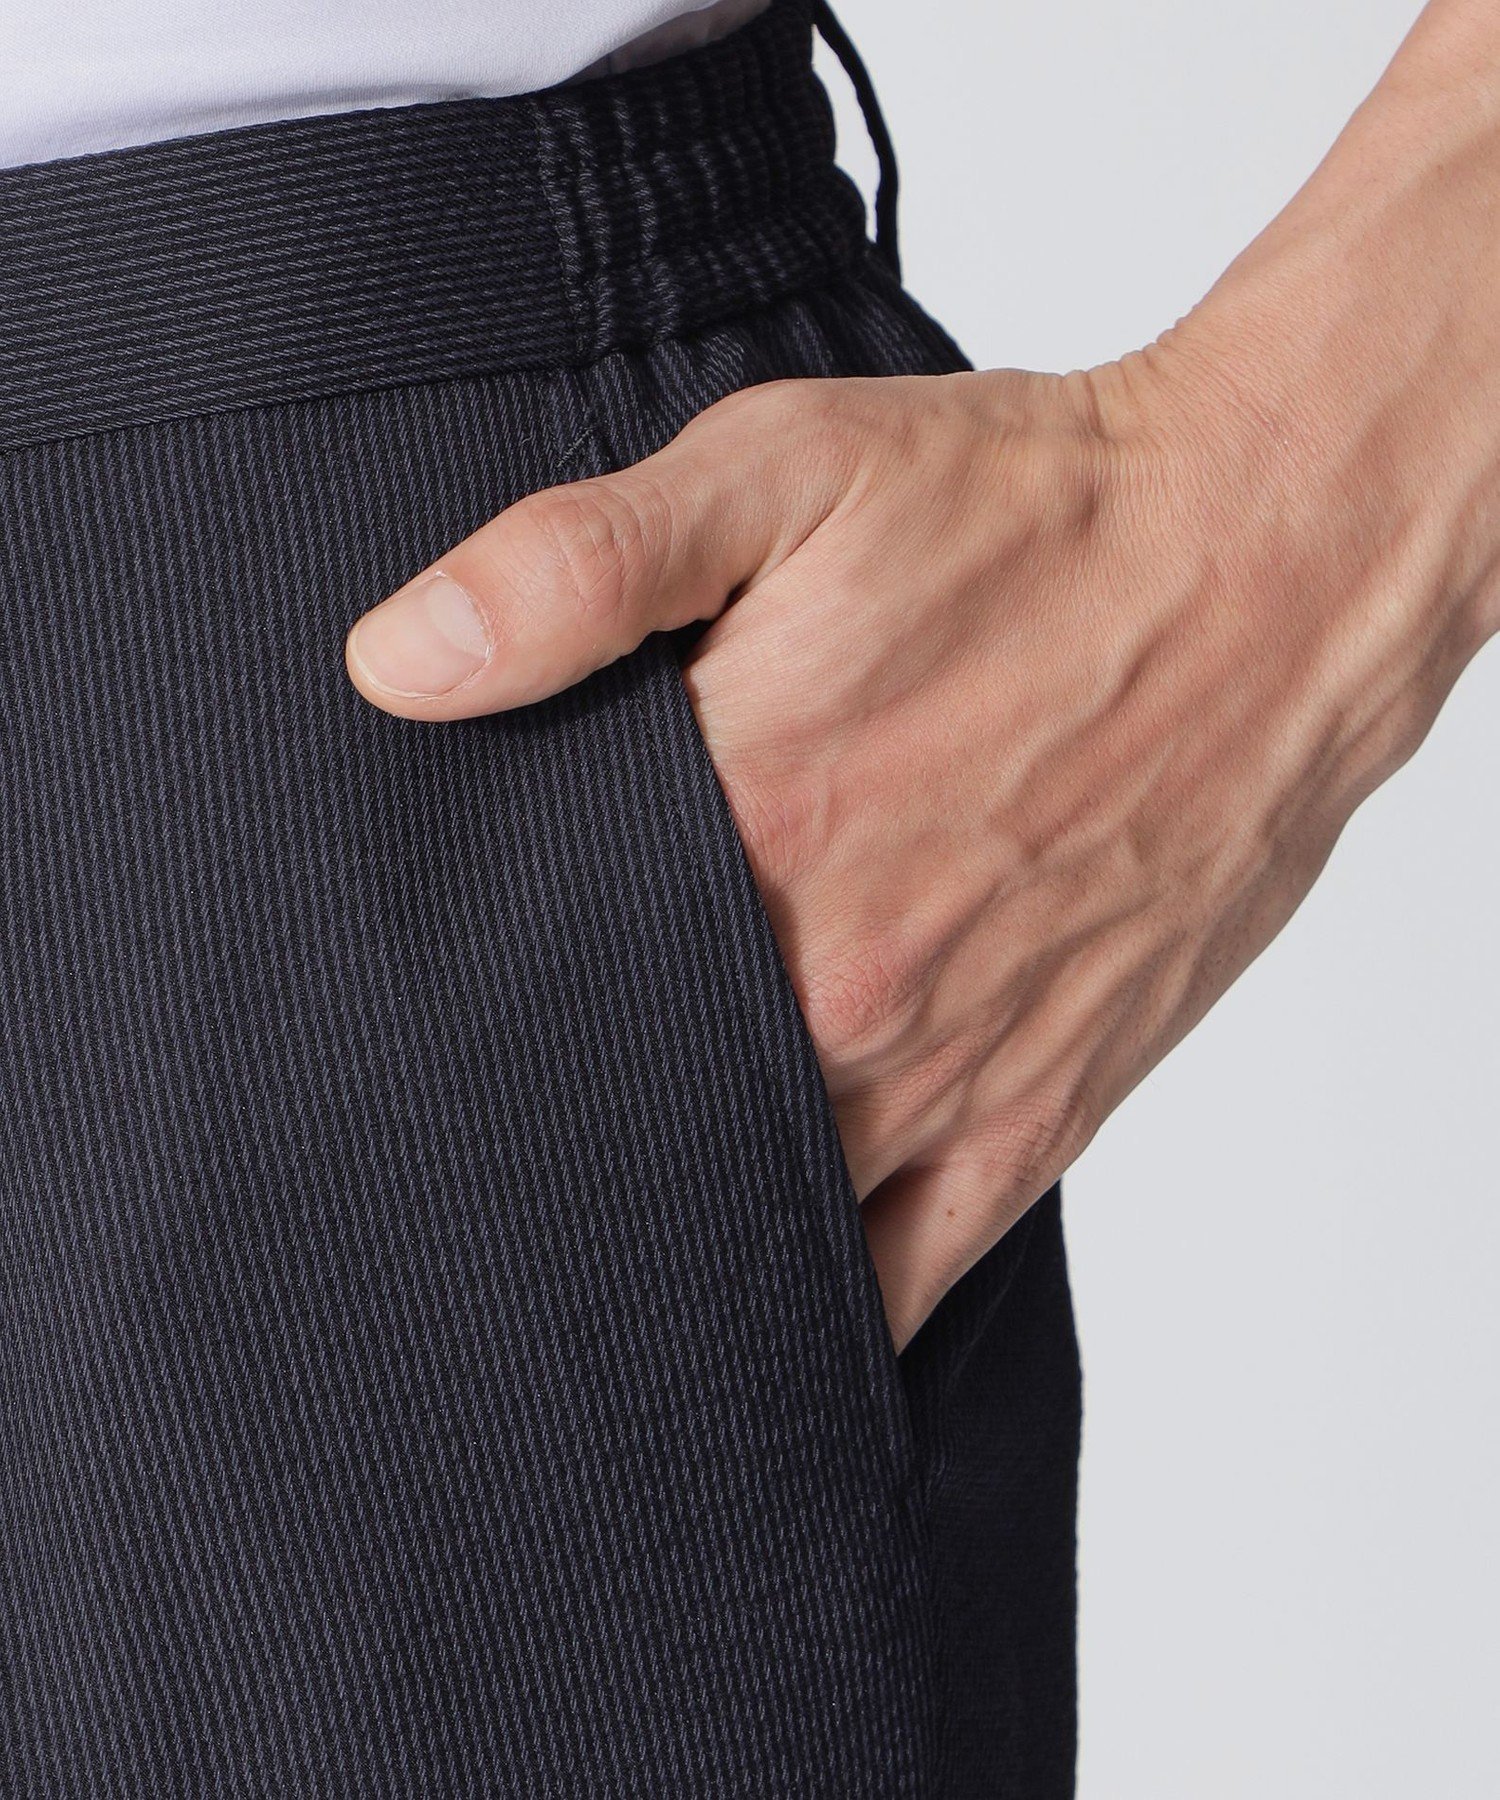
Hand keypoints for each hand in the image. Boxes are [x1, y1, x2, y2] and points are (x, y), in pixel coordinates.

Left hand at [344, 343, 1486, 1347]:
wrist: (1270, 566)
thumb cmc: (1035, 516)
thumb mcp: (784, 473)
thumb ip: (574, 569)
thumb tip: (395, 666)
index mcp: (753, 829)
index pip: (542, 987)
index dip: (475, 1018)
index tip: (434, 1030)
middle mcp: (840, 982)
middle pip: (639, 1121)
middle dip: (566, 1134)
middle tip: (500, 1141)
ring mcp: (947, 1066)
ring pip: (761, 1220)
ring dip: (679, 1229)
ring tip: (606, 1240)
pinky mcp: (1041, 1110)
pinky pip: (909, 1273)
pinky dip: (830, 1306)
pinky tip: (762, 1307)